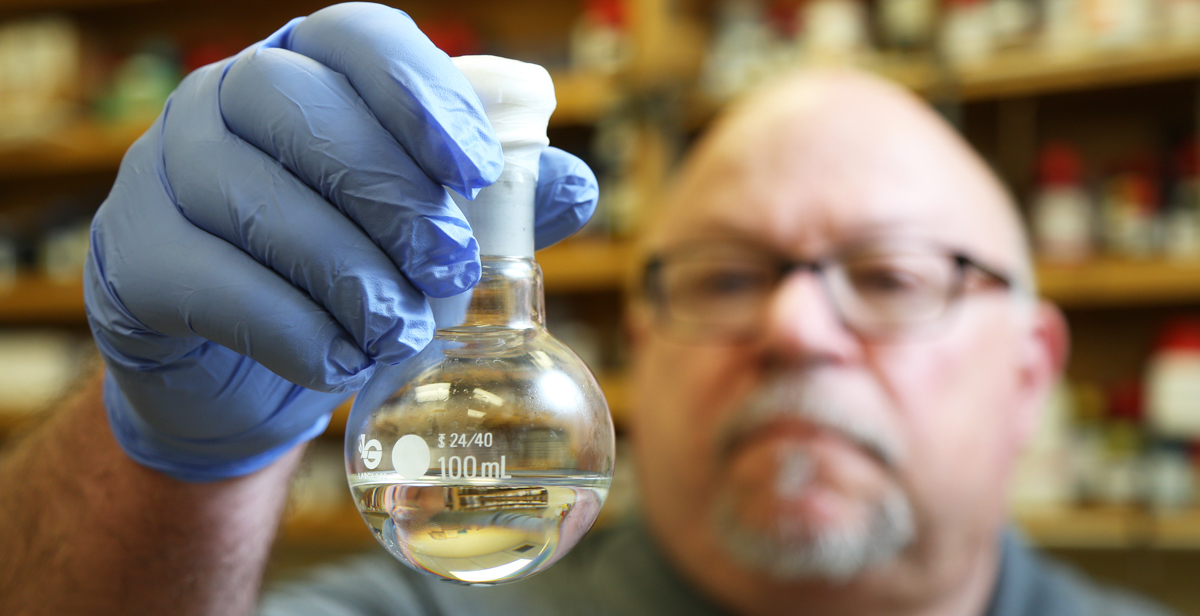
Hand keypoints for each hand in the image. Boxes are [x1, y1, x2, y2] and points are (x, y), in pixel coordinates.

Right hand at [84, 3, 597, 482]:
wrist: (240, 363)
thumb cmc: (344, 272)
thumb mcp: (424, 233)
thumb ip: (498, 203)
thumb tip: (575, 183)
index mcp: (307, 69)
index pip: (358, 38)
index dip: (421, 93)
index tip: (476, 169)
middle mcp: (222, 99)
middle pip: (297, 107)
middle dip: (389, 193)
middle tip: (449, 268)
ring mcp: (161, 171)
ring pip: (251, 198)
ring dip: (345, 272)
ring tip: (403, 330)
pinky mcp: (132, 257)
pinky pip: (208, 280)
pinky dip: (290, 327)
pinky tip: (340, 360)